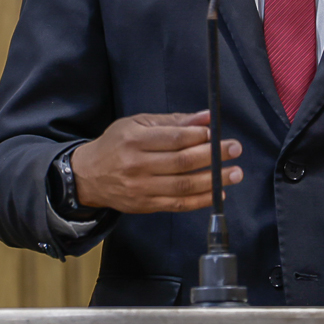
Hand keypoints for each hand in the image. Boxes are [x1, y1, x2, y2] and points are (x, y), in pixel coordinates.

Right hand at [69, 111, 242, 213]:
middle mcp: (137, 165)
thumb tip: (206, 117)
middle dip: (213, 155)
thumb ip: (173, 121)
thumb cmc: (116, 144)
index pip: (173, 139)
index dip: (198, 136)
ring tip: (235, 173)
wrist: (88, 176)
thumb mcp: (138, 124)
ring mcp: (142, 189)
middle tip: (235, 149)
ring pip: (183, 185)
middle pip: (182, 162)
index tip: (216, 134)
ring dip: (213, 179)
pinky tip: (218, 192)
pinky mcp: (146, 205)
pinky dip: (201, 200)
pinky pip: (178, 204)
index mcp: (134, 140)